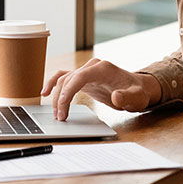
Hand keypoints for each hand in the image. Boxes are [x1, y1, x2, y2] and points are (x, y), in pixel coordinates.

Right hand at [40, 58, 162, 120]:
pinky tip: (44, 93)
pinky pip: (65, 77)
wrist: (138, 88)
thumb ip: (128, 97)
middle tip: (60, 118)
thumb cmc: (137, 93)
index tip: (62, 107)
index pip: (79, 76)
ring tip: (56, 114)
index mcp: (103, 68)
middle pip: (69, 79)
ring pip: (64, 79)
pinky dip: (53, 83)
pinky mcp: (83, 77)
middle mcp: (92, 66)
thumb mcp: (137, 98)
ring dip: (56, 95)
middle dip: (61, 98)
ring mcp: (87, 71)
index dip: (68, 91)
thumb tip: (116, 96)